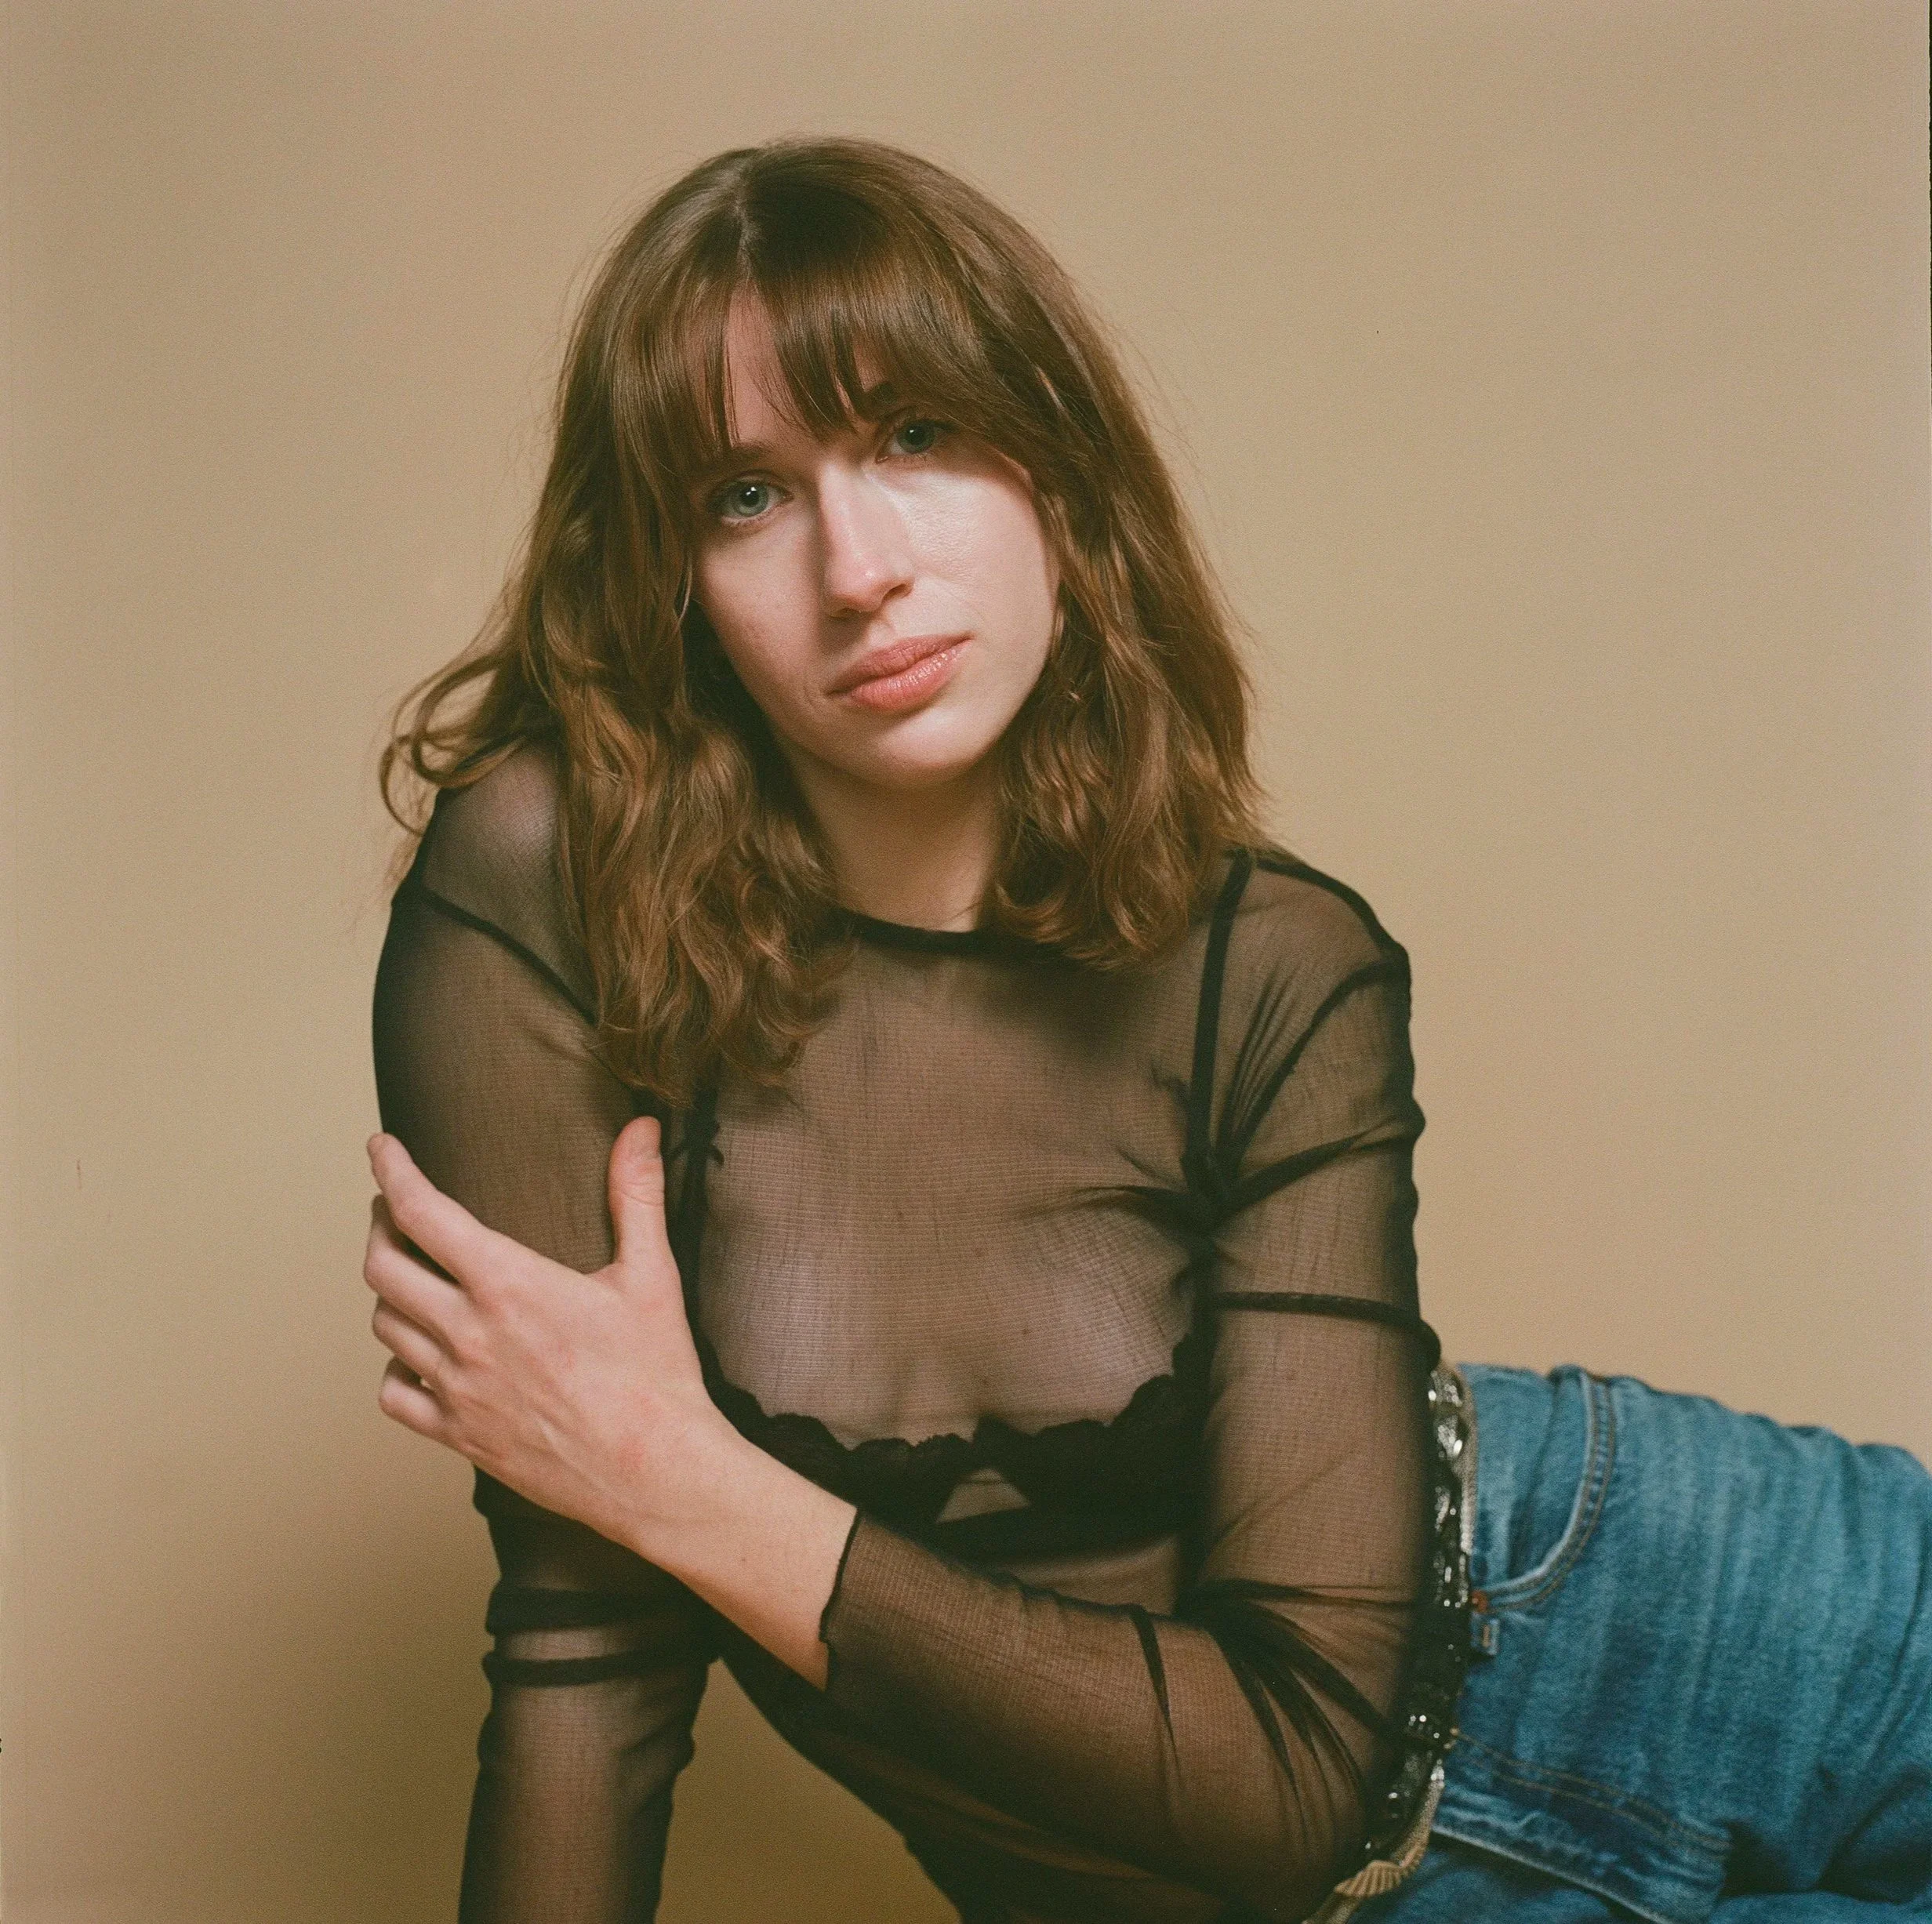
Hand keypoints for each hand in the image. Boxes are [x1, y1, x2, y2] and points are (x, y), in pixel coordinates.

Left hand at [364, 1116, 722, 1549]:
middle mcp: (469, 1333)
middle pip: (383, 1266)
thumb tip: (641, 1129)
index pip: (422, 1211)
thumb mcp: (651, 1274)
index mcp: (509, 1284)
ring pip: (385, 1325)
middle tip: (394, 1208)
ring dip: (389, 1289)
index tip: (381, 1148)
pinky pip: (395, 1393)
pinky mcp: (459, 1435)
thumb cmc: (655, 1374)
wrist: (655, 1471)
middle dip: (381, 1225)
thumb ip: (637, 1194)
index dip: (391, 1171)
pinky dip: (396, 1365)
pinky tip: (418, 1353)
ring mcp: (457, 1388)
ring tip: (408, 1271)